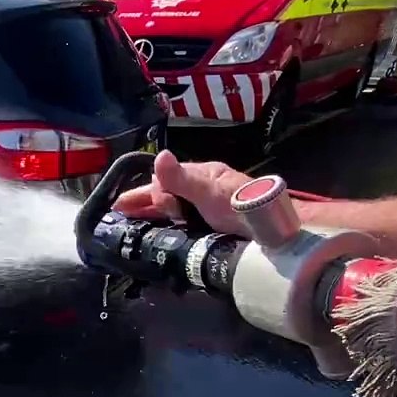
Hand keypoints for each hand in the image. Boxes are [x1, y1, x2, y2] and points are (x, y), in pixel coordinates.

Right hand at [112, 149, 255, 237]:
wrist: (275, 236)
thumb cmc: (242, 208)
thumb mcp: (208, 192)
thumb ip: (182, 179)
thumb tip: (159, 157)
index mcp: (200, 176)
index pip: (163, 180)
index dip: (144, 193)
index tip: (129, 207)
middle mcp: (201, 190)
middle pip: (165, 196)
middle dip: (142, 204)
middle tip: (122, 214)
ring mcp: (207, 210)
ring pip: (172, 212)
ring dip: (153, 218)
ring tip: (133, 228)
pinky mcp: (211, 229)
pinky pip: (182, 226)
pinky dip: (166, 230)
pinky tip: (159, 240)